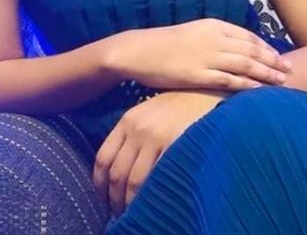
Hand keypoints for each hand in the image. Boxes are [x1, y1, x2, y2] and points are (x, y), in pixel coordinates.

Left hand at [93, 89, 226, 216]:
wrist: (206, 91)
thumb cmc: (180, 103)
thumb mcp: (150, 112)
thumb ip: (134, 134)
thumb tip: (120, 168)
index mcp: (128, 120)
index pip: (103, 158)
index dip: (100, 184)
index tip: (105, 198)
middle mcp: (138, 129)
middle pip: (117, 173)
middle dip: (115, 199)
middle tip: (120, 214)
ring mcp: (156, 137)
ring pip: (134, 181)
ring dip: (132, 203)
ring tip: (136, 214)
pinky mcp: (174, 144)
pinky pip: (157, 177)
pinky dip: (152, 194)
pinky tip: (155, 201)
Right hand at [111, 18, 291, 91]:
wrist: (138, 50)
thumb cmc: (164, 43)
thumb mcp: (193, 32)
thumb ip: (213, 38)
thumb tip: (232, 48)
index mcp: (213, 25)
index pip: (247, 35)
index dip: (266, 46)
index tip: (278, 55)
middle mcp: (214, 38)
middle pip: (252, 49)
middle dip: (273, 60)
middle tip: (290, 69)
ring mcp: (207, 56)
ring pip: (245, 64)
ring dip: (267, 73)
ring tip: (282, 81)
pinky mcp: (198, 74)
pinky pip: (229, 80)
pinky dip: (248, 85)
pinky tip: (260, 91)